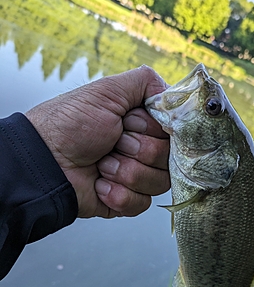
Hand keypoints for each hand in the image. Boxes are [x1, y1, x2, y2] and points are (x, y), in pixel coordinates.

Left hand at [26, 65, 169, 217]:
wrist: (46, 162)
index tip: (127, 123)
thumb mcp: (108, 92)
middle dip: (136, 150)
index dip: (151, 129)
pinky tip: (99, 184)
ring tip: (101, 164)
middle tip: (111, 143)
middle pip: (169, 158)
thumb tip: (174, 94)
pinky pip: (142, 203)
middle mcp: (143, 151)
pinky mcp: (127, 201)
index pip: (173, 132)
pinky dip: (118, 193)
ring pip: (159, 183)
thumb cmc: (70, 124)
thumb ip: (145, 82)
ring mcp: (137, 177)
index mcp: (142, 125)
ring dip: (125, 172)